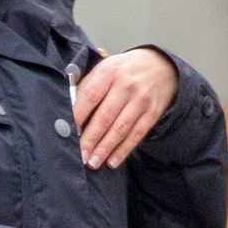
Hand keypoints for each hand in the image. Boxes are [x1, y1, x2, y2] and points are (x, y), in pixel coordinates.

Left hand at [71, 48, 178, 168]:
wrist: (160, 65)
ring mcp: (141, 100)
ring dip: (105, 148)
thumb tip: (70, 114)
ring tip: (93, 162)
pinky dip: (123, 150)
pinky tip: (112, 161)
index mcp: (109, 71)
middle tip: (80, 155)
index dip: (78, 115)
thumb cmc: (124, 70)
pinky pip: (137, 134)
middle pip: (105, 116)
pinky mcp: (153, 112)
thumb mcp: (105, 68)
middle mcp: (126, 85)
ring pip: (120, 128)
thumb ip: (87, 87)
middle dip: (90, 139)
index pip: (90, 95)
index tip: (67, 131)